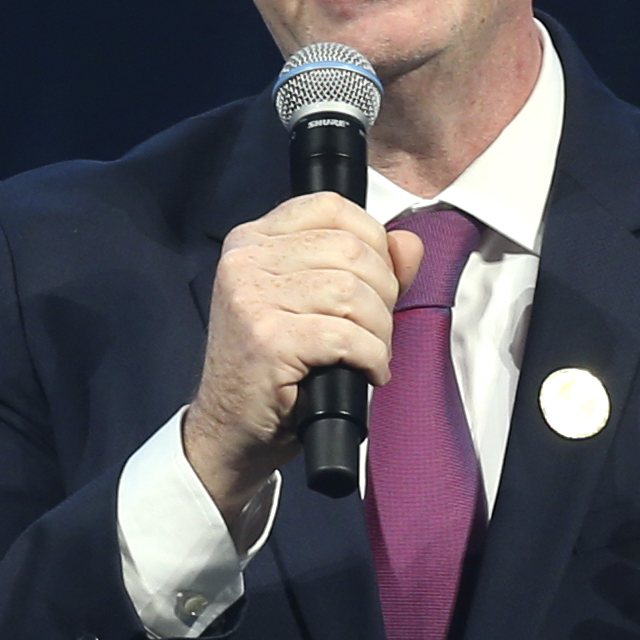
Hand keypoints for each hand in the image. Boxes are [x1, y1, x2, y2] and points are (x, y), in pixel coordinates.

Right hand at [184, 194, 430, 525]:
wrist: (229, 433)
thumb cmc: (277, 370)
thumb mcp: (317, 306)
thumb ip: (368, 269)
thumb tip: (409, 243)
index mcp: (253, 240)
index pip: (330, 206)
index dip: (373, 240)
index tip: (377, 283)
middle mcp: (245, 260)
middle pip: (351, 249)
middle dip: (383, 295)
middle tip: (376, 332)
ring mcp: (250, 298)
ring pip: (353, 293)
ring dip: (378, 332)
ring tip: (370, 356)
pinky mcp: (265, 340)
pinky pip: (347, 335)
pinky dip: (371, 358)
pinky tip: (366, 373)